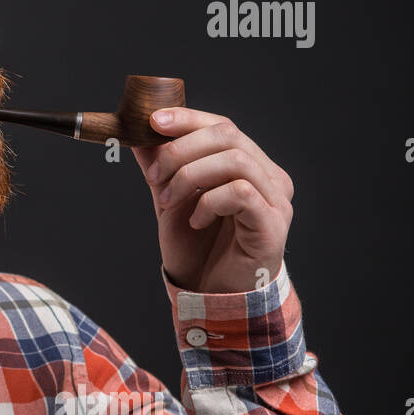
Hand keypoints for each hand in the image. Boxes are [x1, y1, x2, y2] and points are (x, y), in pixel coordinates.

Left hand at [129, 108, 292, 293]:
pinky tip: (196, 222)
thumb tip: (138, 135)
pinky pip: (241, 193)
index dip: (188, 119)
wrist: (212, 296)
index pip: (223, 126)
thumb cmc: (198, 249)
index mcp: (249, 165)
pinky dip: (209, 202)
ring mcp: (276, 200)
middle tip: (153, 175)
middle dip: (181, 149)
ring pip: (234, 160)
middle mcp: (269, 177)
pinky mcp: (273, 224)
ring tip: (168, 202)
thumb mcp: (170, 201)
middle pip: (228, 136)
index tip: (153, 122)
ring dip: (189, 176)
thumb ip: (159, 168)